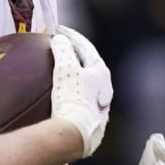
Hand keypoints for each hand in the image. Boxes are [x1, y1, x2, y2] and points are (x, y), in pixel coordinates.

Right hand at [49, 26, 112, 157]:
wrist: (75, 135)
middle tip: (61, 47)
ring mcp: (100, 106)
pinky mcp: (93, 121)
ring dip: (76, 74)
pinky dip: (74, 92)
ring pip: (88, 83)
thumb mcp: (65, 69)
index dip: (71, 36)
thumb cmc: (72, 99)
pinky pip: (83, 99)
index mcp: (101, 72)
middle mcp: (105, 88)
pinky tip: (65, 96)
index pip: (86, 47)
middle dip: (76, 55)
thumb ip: (62, 50)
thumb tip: (60, 38)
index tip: (58, 29)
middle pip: (89, 65)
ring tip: (62, 70)